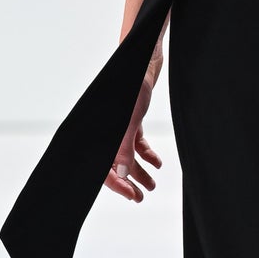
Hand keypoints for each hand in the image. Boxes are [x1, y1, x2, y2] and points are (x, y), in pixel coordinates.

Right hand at [106, 49, 163, 202]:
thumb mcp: (131, 120)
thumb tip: (122, 175)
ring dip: (139, 171)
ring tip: (152, 185)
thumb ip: (125, 147)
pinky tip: (157, 164)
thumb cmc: (133, 85)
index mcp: (101, 132)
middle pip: (114, 164)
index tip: (131, 196)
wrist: (143, 60)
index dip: (116, 184)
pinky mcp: (130, 120)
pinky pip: (136, 142)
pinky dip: (146, 154)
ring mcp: (119, 126)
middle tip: (140, 197)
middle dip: (128, 182)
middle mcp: (107, 131)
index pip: (103, 166)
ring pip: (127, 155)